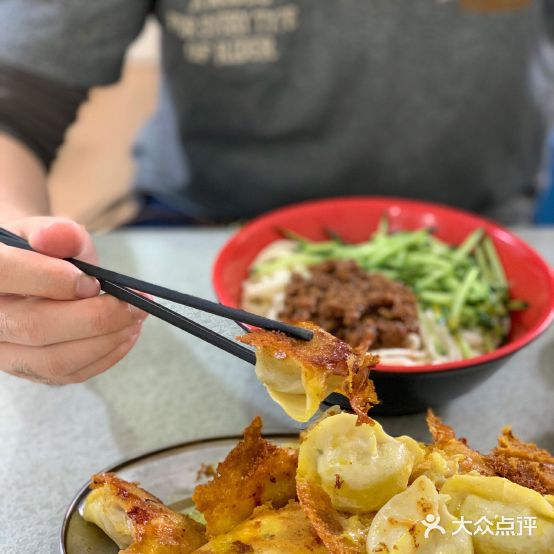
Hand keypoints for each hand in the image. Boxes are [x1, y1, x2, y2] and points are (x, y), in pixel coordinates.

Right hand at [0, 217, 145, 383]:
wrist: (27, 279)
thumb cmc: (38, 253)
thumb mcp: (48, 232)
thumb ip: (58, 232)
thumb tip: (61, 235)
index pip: (5, 275)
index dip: (52, 279)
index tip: (93, 282)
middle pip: (36, 327)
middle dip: (97, 317)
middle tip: (135, 304)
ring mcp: (3, 352)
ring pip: (54, 359)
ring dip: (106, 341)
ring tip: (135, 319)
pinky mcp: (28, 371)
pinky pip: (68, 374)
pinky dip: (105, 356)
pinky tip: (125, 335)